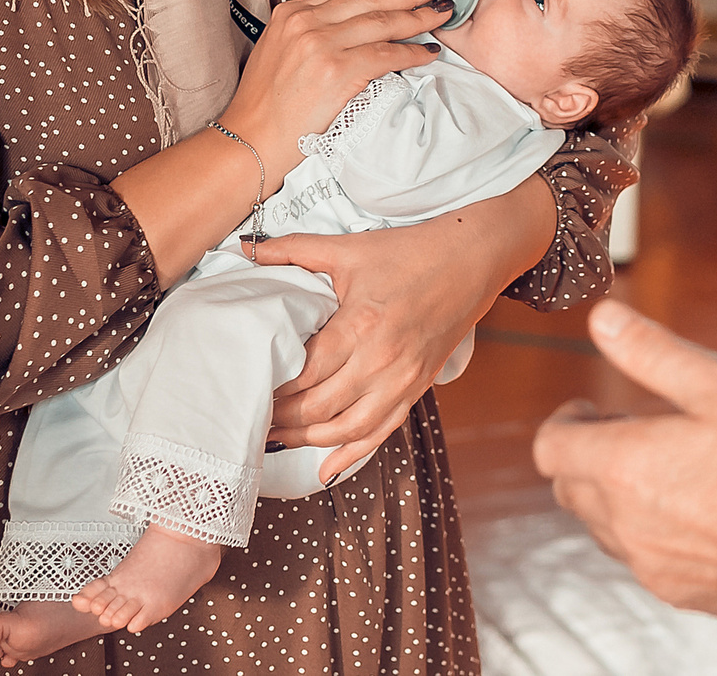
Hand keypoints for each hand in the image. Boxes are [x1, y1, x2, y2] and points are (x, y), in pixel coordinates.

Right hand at [219, 0, 450, 154]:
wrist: (250, 140)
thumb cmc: (266, 102)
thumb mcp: (276, 46)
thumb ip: (305, 18)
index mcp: (292, 13)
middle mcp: (305, 22)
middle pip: (371, 0)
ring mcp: (320, 44)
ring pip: (383, 23)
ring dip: (419, 18)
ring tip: (443, 14)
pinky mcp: (336, 70)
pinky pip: (386, 54)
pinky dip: (411, 51)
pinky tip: (428, 51)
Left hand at [257, 180, 559, 481]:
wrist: (470, 260)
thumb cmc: (410, 252)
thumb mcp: (348, 248)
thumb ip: (293, 251)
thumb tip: (246, 250)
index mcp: (360, 324)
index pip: (304, 373)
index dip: (272, 388)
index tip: (247, 388)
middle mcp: (382, 360)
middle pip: (319, 408)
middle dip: (282, 418)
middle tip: (253, 416)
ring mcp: (402, 380)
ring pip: (347, 429)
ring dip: (308, 439)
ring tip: (279, 436)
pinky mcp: (416, 388)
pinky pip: (381, 432)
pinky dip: (350, 454)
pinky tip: (326, 468)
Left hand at [533, 300, 716, 623]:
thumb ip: (654, 352)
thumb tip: (604, 319)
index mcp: (623, 464)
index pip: (550, 448)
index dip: (564, 424)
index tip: (589, 411)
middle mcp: (622, 519)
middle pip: (569, 486)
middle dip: (588, 455)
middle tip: (630, 434)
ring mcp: (645, 560)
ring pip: (600, 524)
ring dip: (614, 495)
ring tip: (665, 471)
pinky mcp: (672, 589)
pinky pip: (636, 557)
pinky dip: (645, 530)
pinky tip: (691, 513)